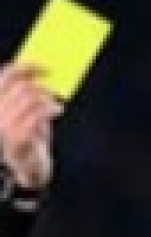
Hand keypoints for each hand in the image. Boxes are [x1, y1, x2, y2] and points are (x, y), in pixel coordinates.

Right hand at [0, 65, 58, 193]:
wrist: (28, 171)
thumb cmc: (29, 140)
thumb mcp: (27, 115)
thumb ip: (30, 97)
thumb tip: (44, 76)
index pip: (7, 75)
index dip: (26, 66)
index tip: (45, 65)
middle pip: (21, 85)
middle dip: (41, 83)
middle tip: (55, 87)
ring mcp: (6, 124)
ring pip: (30, 98)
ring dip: (48, 97)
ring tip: (57, 102)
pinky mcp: (19, 137)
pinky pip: (37, 114)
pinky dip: (50, 108)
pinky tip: (58, 109)